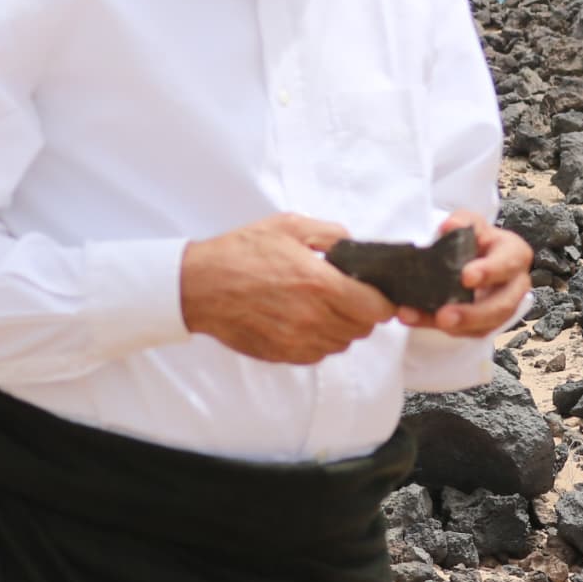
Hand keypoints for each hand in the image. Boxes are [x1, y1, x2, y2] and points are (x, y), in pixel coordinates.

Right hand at [182, 214, 396, 364]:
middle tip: (345, 294)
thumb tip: (354, 246)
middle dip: (361, 311)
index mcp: (321, 284)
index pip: (377, 308)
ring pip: (342, 343)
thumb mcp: (289, 226)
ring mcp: (298, 341)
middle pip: (363, 329)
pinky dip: (319, 340)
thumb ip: (330, 234)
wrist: (200, 285)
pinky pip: (318, 354)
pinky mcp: (283, 355)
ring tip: (321, 306)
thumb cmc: (242, 253)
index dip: (382, 300)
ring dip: (340, 327)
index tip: (374, 292)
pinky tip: (302, 320)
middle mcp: (314, 318)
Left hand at [396, 211, 534, 338]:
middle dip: (472, 314)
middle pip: (501, 306)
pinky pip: (464, 333)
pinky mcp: (483, 325)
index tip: (466, 277)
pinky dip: (434, 325)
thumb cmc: (473, 239)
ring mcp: (501, 309)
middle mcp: (514, 285)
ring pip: (483, 326)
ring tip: (423, 319)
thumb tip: (450, 226)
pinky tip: (413, 317)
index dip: (490, 271)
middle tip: (445, 316)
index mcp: (514, 255)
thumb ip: (462, 223)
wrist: (467, 256)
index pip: (508, 264)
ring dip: (452, 327)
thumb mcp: (469, 223)